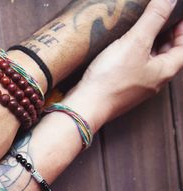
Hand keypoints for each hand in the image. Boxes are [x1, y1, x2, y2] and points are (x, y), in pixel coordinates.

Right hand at [65, 0, 182, 131]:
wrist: (87, 105)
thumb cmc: (112, 78)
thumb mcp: (135, 42)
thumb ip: (154, 18)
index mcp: (164, 71)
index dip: (182, 30)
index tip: (175, 15)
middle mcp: (154, 81)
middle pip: (167, 55)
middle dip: (165, 35)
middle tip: (157, 18)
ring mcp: (137, 87)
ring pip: (149, 62)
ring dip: (148, 45)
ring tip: (138, 29)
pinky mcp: (120, 89)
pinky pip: (133, 69)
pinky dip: (132, 55)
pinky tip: (120, 48)